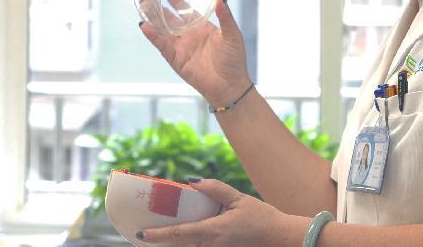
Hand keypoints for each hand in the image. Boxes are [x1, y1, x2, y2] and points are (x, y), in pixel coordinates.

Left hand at [137, 178, 296, 246]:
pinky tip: (181, 240)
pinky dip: (189, 244)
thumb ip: (215, 188)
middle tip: (144, 234)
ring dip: (174, 244)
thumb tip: (192, 181)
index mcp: (214, 231)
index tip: (141, 234)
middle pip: (180, 246)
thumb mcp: (239, 198)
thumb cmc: (262, 218)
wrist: (281, 239)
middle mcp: (212, 246)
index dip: (159, 235)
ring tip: (158, 237)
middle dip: (161, 241)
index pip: (180, 234)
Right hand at [139, 0, 251, 105]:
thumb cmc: (234, 60)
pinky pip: (162, 45)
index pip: (185, 10)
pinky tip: (144, 26)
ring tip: (142, 6)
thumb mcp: (232, 34)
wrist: (230, 85)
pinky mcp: (175, 59)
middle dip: (157, 7)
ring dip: (152, 18)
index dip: (175, 0)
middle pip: (169, 18)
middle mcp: (189, 35)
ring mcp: (181, 47)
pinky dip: (153, 36)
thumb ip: (225, 15)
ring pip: (162, 29)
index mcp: (202, 27)